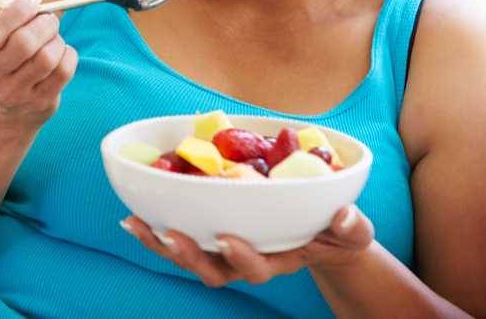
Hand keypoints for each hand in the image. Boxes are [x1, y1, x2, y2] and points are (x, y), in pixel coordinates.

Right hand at [0, 0, 77, 130]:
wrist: (1, 106)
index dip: (18, 11)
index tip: (32, 0)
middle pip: (24, 43)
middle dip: (44, 23)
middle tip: (48, 18)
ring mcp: (13, 94)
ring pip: (47, 57)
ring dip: (57, 39)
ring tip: (52, 38)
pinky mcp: (39, 103)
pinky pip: (64, 71)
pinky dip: (68, 54)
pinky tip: (60, 53)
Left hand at [120, 205, 373, 285]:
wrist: (321, 231)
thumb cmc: (336, 230)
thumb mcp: (351, 230)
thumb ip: (352, 227)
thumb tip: (346, 216)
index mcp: (279, 259)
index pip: (258, 267)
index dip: (241, 258)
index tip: (226, 238)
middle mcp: (247, 259)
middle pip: (213, 269)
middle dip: (189, 255)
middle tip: (169, 234)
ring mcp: (226, 250)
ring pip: (189, 256)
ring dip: (161, 243)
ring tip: (137, 224)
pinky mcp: (210, 234)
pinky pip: (180, 237)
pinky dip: (155, 228)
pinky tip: (133, 215)